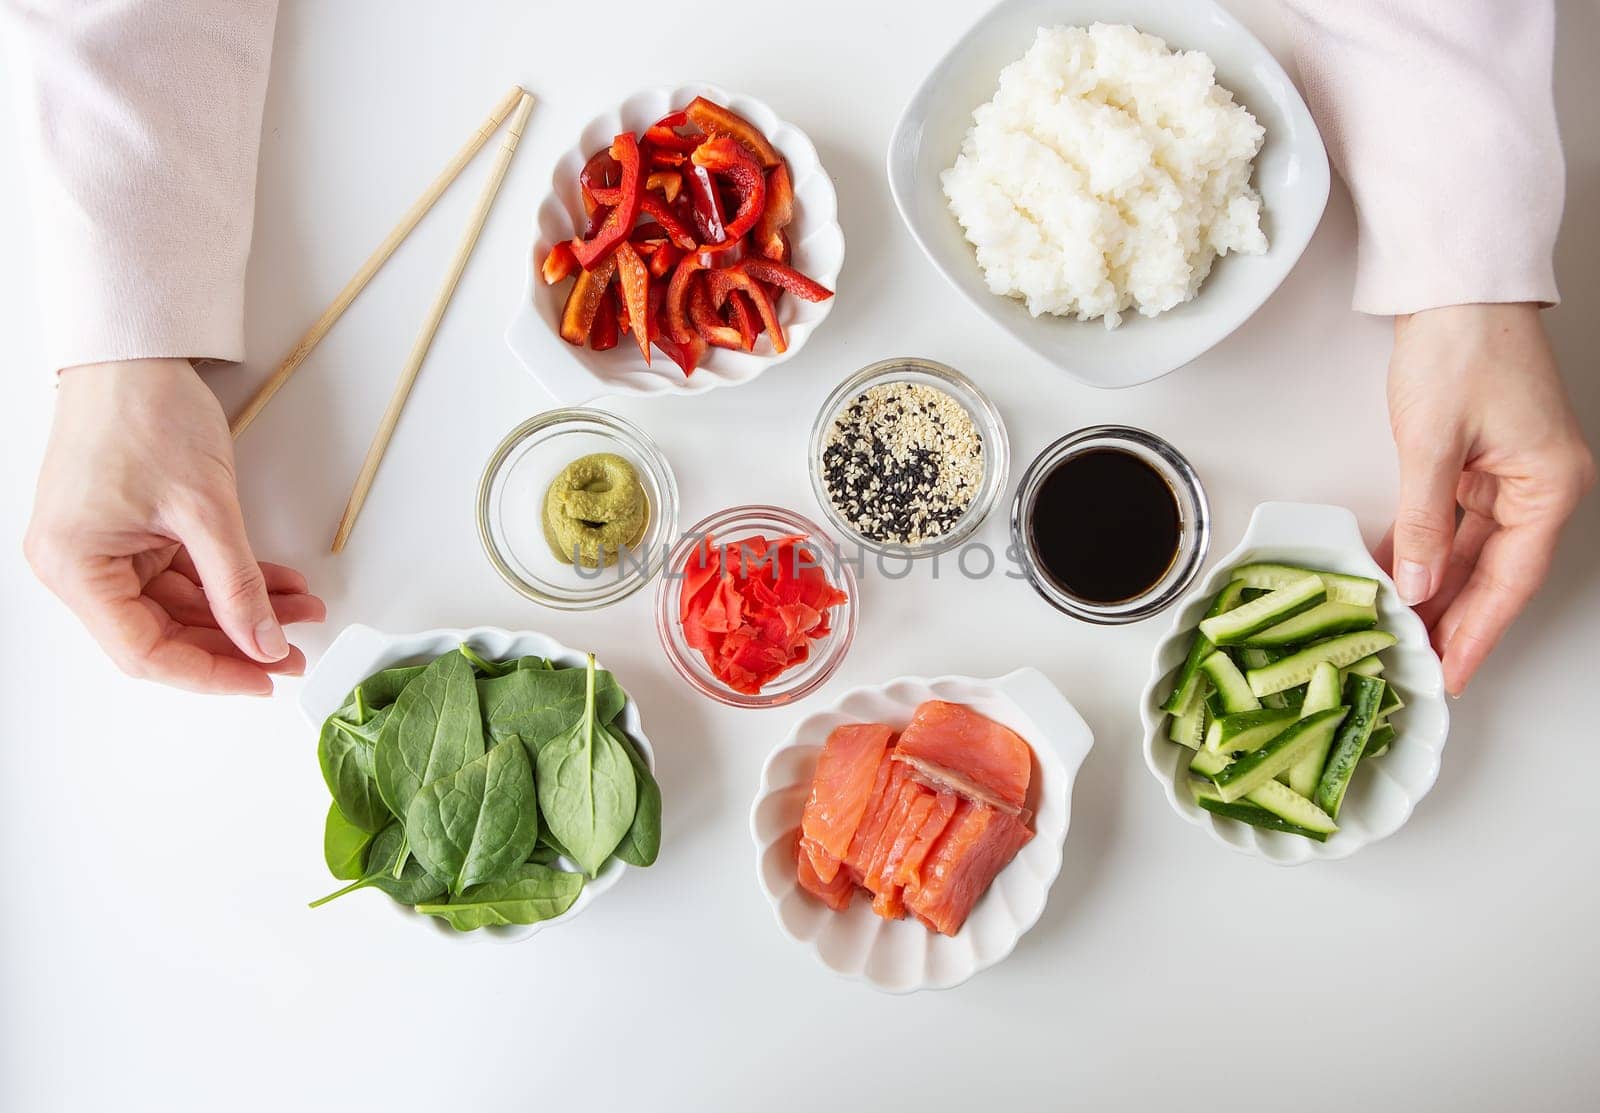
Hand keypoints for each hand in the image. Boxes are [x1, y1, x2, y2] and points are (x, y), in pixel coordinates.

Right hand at [24, 358, 325, 694]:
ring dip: (244, 610)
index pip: (145, 652)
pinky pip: (185, 573)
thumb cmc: (145, 412)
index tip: (264, 678)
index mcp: (76, 567)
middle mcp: (80, 566)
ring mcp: (106, 550)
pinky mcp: (131, 533)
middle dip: (237, 642)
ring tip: (303, 612)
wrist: (134, 353)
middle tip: (296, 653)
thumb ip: (237, 585)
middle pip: (164, 633)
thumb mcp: (205, 507)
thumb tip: (265, 643)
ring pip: (182, 605)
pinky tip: (282, 586)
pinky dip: (232, 580)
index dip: (211, 673)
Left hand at [1382, 304, 1594, 694]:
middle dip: (1454, 619)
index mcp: (1548, 484)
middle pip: (1493, 572)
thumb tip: (1415, 582)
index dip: (1480, 630)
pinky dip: (1423, 550)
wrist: (1457, 288)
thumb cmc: (1461, 347)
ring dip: (1434, 589)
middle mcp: (1538, 485)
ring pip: (1469, 551)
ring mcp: (1508, 474)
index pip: (1512, 580)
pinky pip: (1452, 522)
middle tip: (1417, 664)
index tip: (1454, 672)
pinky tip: (1392, 577)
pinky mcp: (1479, 462)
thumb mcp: (1432, 441)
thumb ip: (1424, 520)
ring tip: (1399, 631)